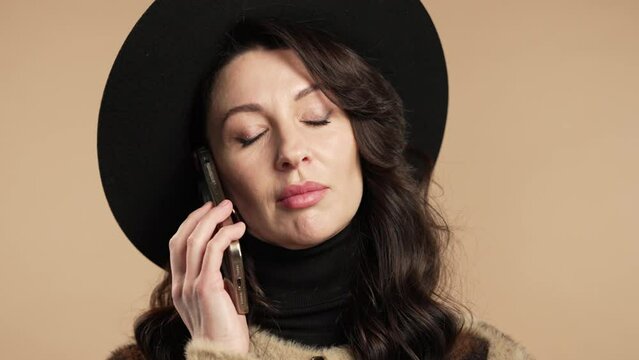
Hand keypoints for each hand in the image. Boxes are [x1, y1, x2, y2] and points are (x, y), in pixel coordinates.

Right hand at [169, 200, 248, 353]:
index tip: (205, 211)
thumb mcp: (214, 297)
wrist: (222, 353)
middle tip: (217, 203)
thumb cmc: (223, 328)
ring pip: (195, 241)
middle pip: (182, 238)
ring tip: (228, 209)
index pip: (176, 246)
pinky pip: (213, 252)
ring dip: (212, 219)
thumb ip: (213, 276)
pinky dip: (224, 235)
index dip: (189, 224)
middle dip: (199, 216)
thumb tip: (226, 250)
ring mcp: (190, 286)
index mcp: (179, 286)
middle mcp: (180, 284)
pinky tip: (236, 230)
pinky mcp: (205, 288)